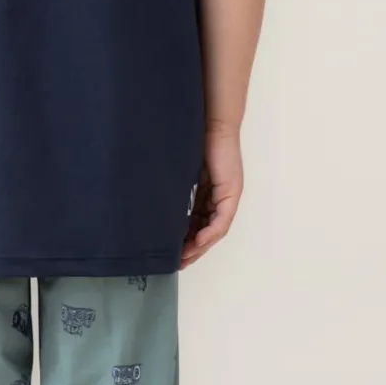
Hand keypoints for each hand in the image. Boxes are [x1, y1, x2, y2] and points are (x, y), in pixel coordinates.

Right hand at [181, 121, 242, 267]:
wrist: (210, 122)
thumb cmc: (192, 141)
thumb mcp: (179, 172)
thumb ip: (174, 188)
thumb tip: (154, 202)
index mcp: (206, 193)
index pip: (196, 223)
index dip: (184, 240)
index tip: (171, 252)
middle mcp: (219, 197)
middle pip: (206, 232)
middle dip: (192, 249)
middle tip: (177, 262)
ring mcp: (227, 196)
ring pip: (214, 230)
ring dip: (199, 246)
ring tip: (184, 257)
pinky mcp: (231, 192)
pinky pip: (221, 220)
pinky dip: (209, 233)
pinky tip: (197, 241)